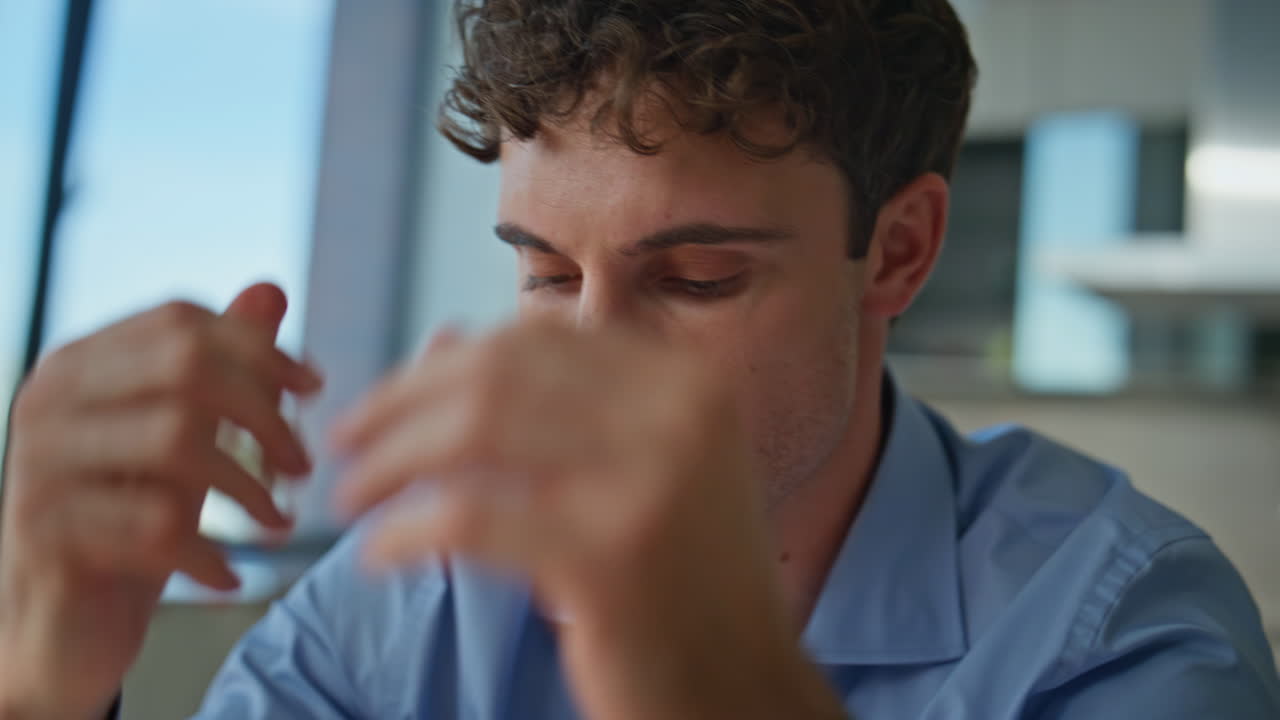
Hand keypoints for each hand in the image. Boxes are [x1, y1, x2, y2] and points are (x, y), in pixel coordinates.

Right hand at [0, 284, 320, 718]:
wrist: (58, 629)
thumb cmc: (130, 519)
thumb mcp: (187, 438)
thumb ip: (223, 367)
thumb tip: (272, 290)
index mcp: (79, 365)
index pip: (181, 322)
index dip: (259, 349)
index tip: (313, 385)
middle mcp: (49, 403)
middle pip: (185, 367)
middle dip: (263, 413)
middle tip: (302, 465)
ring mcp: (41, 467)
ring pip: (176, 442)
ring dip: (248, 488)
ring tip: (278, 522)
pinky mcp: (48, 536)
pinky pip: (156, 527)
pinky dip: (210, 554)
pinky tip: (230, 574)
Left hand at [334, 320, 844, 719]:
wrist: (742, 690)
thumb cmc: (680, 584)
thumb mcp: (636, 471)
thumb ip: (551, 405)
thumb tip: (438, 342)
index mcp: (689, 381)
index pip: (539, 337)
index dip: (445, 364)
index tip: (389, 402)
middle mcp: (680, 412)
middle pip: (499, 372)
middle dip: (401, 403)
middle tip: (346, 442)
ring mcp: (651, 478)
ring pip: (475, 430)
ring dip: (390, 462)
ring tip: (352, 496)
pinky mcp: (610, 555)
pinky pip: (467, 518)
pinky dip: (404, 533)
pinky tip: (381, 555)